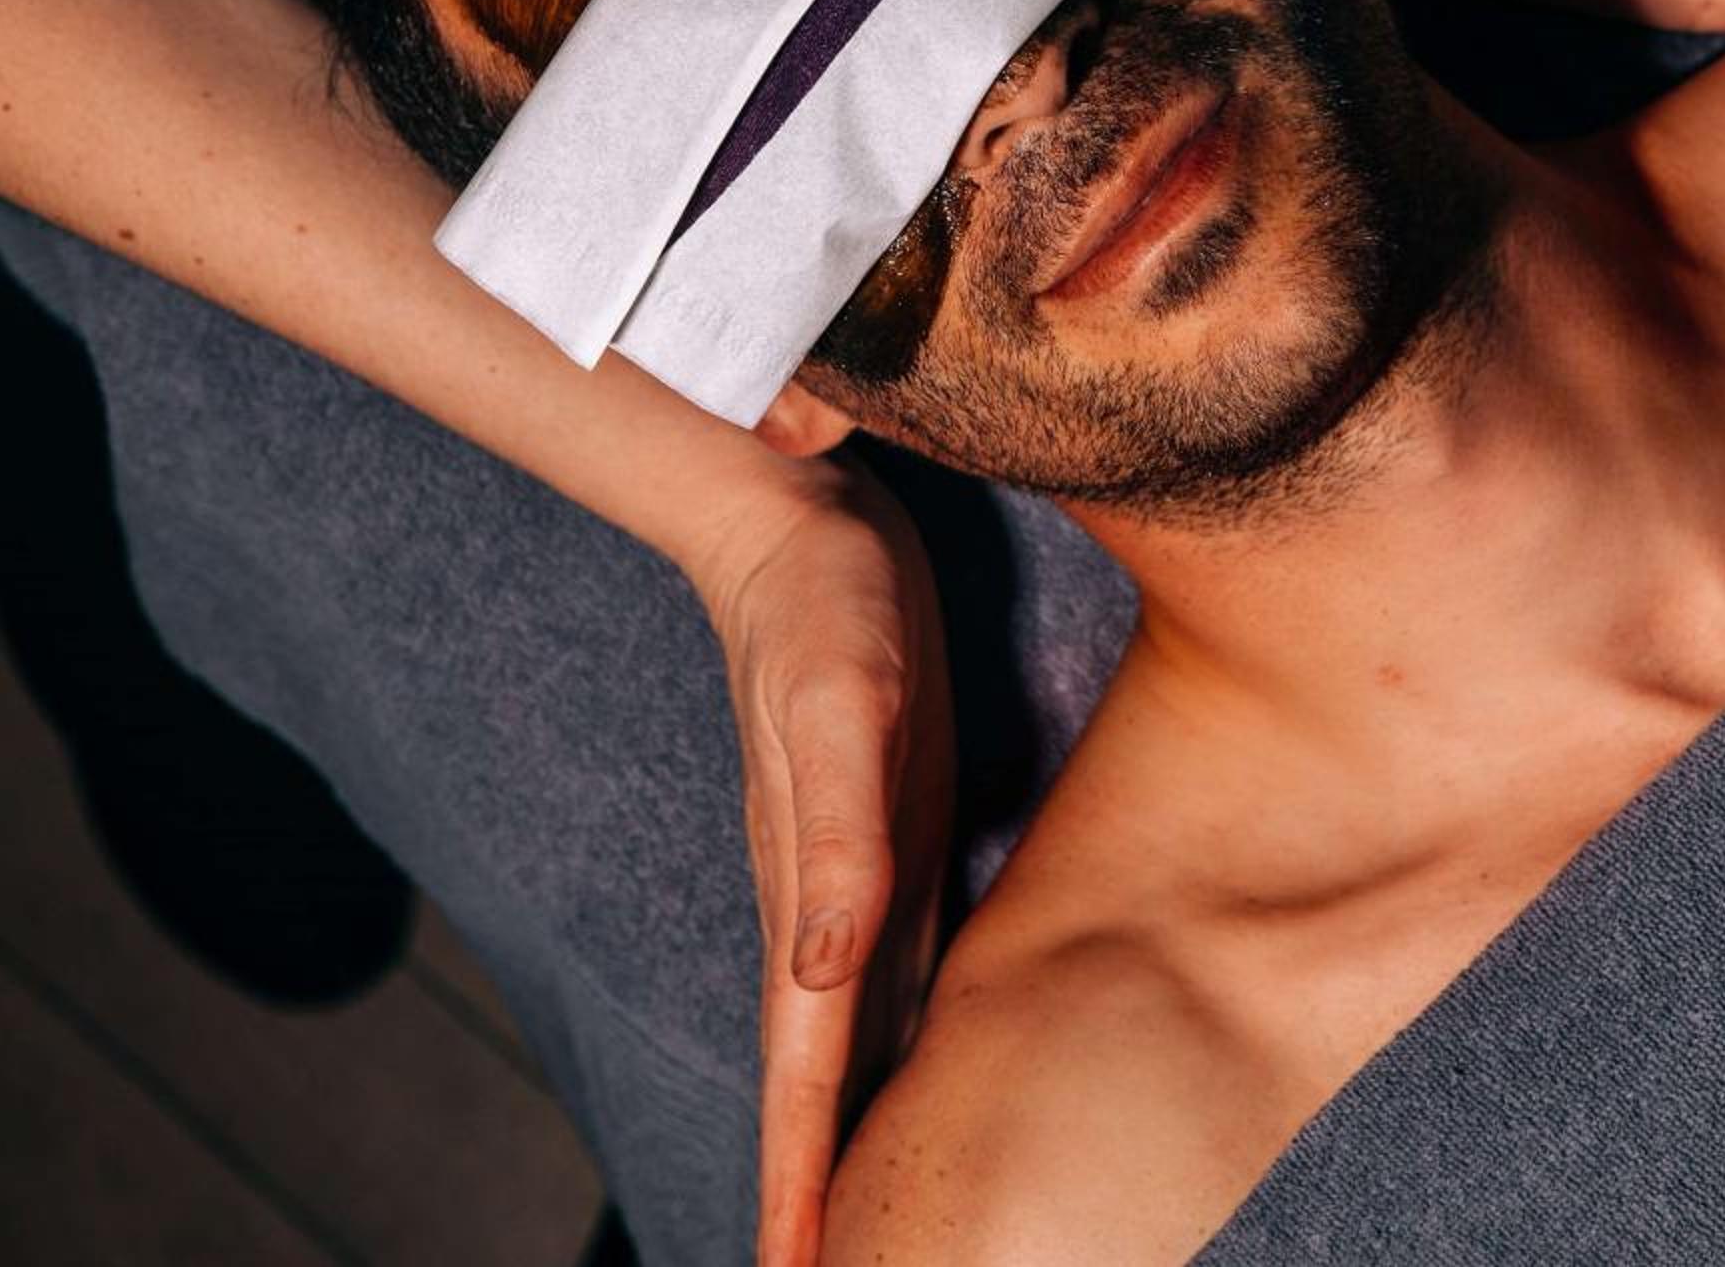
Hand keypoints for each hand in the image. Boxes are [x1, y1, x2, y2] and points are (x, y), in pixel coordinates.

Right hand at [705, 464, 956, 1266]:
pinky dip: (901, 1053)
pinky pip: (902, 980)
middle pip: (827, 1092)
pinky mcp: (898, 841)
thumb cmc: (821, 613)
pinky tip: (924, 1082)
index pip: (805, 1085)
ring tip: (870, 1229)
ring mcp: (861, 881)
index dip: (804, 1191)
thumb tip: (824, 974)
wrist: (801, 527)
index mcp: (811, 907)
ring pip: (865, 1046)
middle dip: (823, 1198)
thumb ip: (835, 839)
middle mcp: (830, 914)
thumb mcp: (838, 711)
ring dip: (859, 1140)